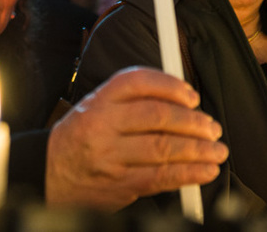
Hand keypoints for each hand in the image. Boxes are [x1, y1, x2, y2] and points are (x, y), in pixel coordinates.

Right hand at [45, 66, 227, 210]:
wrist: (50, 173)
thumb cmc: (80, 137)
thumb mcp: (95, 106)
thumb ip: (131, 100)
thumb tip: (180, 100)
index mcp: (99, 100)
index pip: (138, 82)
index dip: (171, 85)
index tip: (192, 95)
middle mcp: (103, 124)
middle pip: (157, 116)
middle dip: (193, 121)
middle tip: (211, 126)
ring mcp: (111, 156)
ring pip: (163, 148)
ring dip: (198, 149)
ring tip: (216, 150)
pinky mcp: (120, 184)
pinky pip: (161, 177)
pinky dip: (189, 174)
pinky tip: (205, 171)